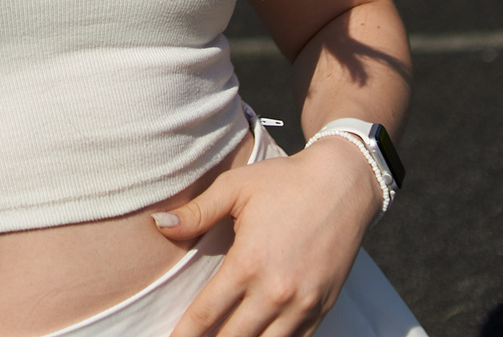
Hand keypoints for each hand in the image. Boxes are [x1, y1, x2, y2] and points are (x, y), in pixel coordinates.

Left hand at [153, 135, 381, 336]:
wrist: (344, 184)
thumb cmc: (286, 182)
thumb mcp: (236, 187)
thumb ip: (197, 213)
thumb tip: (158, 226)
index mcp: (249, 263)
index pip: (206, 314)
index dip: (185, 335)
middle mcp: (276, 291)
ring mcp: (303, 304)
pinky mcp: (323, 308)